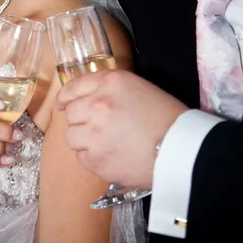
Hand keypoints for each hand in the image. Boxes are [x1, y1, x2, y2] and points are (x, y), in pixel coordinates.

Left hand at [57, 69, 187, 188]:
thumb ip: (108, 89)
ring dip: (83, 140)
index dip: (65, 97)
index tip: (62, 104)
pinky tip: (111, 155)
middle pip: (70, 113)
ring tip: (104, 143)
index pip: (74, 86)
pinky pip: (82, 158)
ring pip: (71, 137)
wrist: (181, 150)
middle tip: (96, 128)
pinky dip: (92, 158)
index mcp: (110, 82)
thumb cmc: (166, 117)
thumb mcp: (138, 88)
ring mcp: (94, 133)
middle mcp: (97, 104)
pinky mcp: (96, 160)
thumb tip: (84, 99)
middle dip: (79, 120)